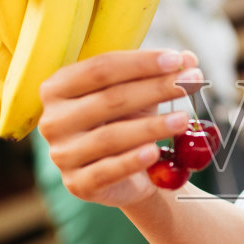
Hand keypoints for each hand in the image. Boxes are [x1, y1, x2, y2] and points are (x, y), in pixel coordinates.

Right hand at [38, 49, 200, 207]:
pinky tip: (155, 151)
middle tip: (191, 83)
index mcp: (58, 88)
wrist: (128, 174)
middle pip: (109, 99)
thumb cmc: (127, 123)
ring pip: (110, 137)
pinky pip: (107, 171)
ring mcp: (62, 154)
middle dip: (155, 89)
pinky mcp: (77, 184)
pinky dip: (132, 161)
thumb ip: (161, 75)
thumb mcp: (141, 95)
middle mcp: (52, 120)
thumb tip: (189, 59)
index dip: (141, 63)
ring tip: (184, 119)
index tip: (177, 59)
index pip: (101, 68)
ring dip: (151, 127)